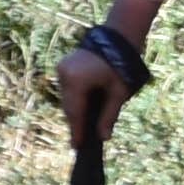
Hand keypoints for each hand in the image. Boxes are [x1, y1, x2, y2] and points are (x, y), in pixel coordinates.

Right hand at [50, 23, 141, 149]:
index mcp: (77, 80)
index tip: (76, 147)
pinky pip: (68, 88)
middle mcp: (64, 74)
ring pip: (67, 97)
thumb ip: (109, 116)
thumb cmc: (121, 65)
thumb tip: (103, 137)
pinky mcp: (65, 66)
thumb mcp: (118, 93)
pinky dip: (75, 99)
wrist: (118, 37)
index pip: (75, 112)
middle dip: (75, 122)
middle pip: (69, 106)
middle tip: (80, 140)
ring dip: (75, 110)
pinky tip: (83, 109)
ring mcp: (62, 68)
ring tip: (82, 127)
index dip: (76, 131)